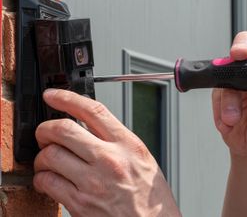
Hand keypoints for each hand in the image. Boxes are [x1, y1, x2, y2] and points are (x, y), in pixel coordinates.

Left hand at [33, 89, 180, 216]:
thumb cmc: (151, 198)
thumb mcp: (142, 159)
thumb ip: (117, 141)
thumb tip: (90, 127)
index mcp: (128, 145)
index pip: (93, 111)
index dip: (68, 98)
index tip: (54, 95)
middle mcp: (110, 160)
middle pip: (63, 129)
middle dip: (46, 128)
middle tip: (45, 132)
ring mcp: (93, 182)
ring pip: (50, 155)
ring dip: (42, 156)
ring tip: (48, 160)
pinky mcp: (80, 204)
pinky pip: (48, 183)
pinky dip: (42, 179)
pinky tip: (50, 180)